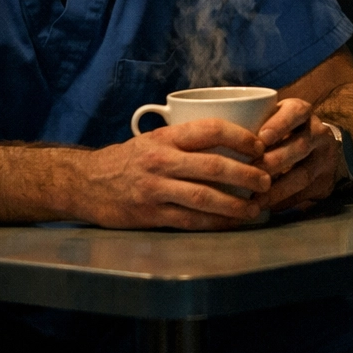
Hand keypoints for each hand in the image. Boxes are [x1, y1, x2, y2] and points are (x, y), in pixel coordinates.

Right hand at [75, 119, 271, 229]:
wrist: (85, 183)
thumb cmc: (128, 160)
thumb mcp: (154, 139)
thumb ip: (186, 139)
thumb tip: (233, 138)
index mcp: (166, 138)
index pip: (210, 129)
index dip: (240, 137)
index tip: (259, 146)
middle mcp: (161, 161)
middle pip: (213, 166)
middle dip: (246, 174)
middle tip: (267, 180)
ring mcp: (155, 190)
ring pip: (204, 197)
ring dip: (235, 204)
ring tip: (256, 207)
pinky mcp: (150, 215)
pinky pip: (189, 221)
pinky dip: (214, 223)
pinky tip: (231, 223)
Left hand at [256, 98, 341, 212]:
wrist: (318, 149)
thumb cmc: (281, 132)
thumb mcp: (272, 118)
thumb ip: (251, 123)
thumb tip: (216, 134)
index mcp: (302, 112)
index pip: (296, 112)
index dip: (280, 124)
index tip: (262, 138)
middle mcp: (318, 132)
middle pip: (299, 146)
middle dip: (273, 161)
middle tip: (249, 173)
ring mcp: (325, 158)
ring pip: (303, 174)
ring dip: (277, 188)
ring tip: (255, 198)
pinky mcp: (325, 181)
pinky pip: (305, 194)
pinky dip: (284, 201)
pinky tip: (267, 206)